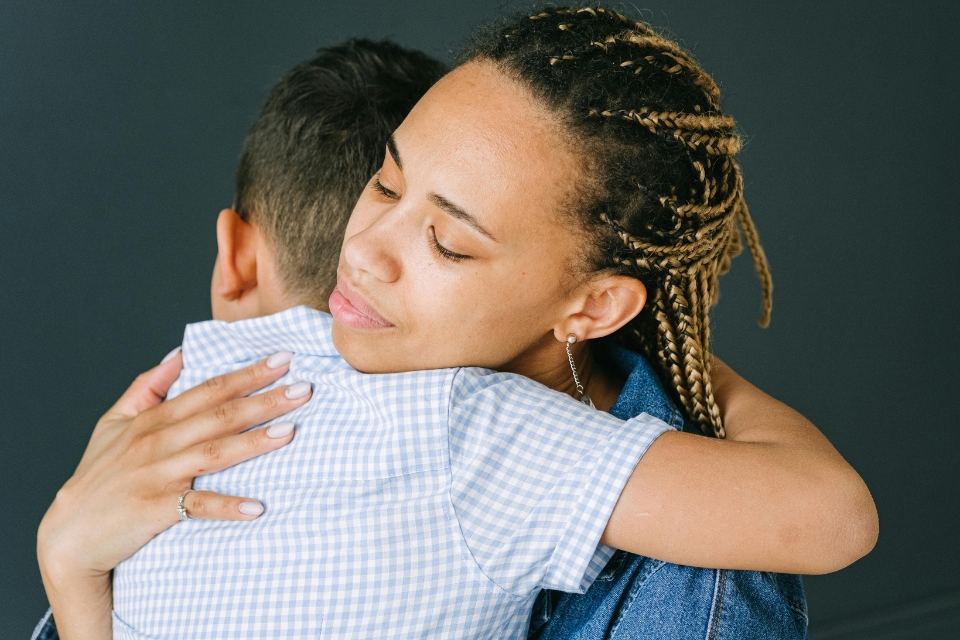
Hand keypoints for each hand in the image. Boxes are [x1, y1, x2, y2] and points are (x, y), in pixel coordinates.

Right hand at [37, 349, 311, 638]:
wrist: (68, 536)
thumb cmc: (97, 478)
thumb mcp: (113, 424)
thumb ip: (146, 387)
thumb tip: (178, 353)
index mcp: (153, 419)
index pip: (209, 389)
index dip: (247, 373)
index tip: (283, 359)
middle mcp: (158, 443)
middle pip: (219, 416)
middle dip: (264, 400)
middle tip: (305, 389)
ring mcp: (157, 476)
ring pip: (213, 454)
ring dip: (253, 442)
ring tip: (289, 431)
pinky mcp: (155, 509)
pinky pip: (197, 506)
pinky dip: (227, 506)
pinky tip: (258, 507)